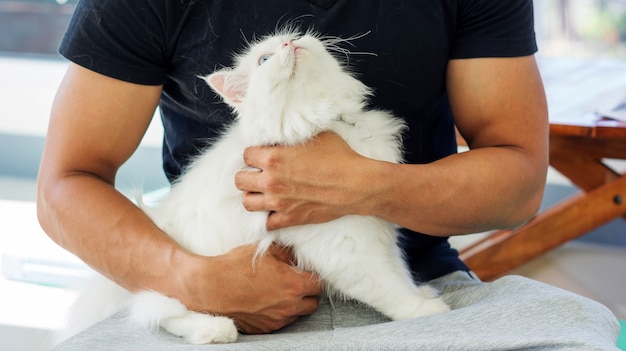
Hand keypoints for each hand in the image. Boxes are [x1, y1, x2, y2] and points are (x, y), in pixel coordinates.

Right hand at [183, 243, 322, 333]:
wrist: (210, 288)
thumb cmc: (236, 266)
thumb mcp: (264, 250)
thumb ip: (286, 252)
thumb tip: (295, 255)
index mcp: (294, 285)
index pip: (318, 284)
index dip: (312, 276)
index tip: (304, 272)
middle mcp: (289, 306)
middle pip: (313, 303)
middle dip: (308, 292)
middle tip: (295, 282)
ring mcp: (277, 320)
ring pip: (298, 314)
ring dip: (294, 304)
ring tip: (279, 292)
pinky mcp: (265, 328)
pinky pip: (281, 322)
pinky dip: (278, 313)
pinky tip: (266, 301)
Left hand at [235, 132, 371, 229]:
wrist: (356, 184)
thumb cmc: (339, 157)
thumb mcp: (315, 136)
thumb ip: (293, 138)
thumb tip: (285, 138)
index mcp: (273, 157)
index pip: (246, 155)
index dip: (254, 155)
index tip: (262, 157)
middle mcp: (271, 180)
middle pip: (239, 180)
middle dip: (247, 176)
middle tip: (259, 175)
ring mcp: (278, 202)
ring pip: (247, 203)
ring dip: (253, 196)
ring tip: (263, 193)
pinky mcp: (289, 218)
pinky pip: (266, 223)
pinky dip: (268, 218)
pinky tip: (276, 210)